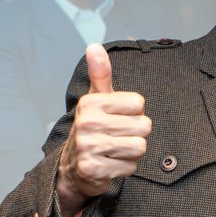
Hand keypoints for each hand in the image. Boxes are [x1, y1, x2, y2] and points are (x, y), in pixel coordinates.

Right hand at [55, 44, 152, 216]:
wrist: (72, 167)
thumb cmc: (92, 129)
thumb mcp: (96, 99)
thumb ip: (100, 74)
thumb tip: (94, 47)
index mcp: (91, 102)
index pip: (139, 104)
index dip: (134, 113)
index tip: (118, 118)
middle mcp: (87, 122)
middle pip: (143, 126)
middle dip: (136, 134)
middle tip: (118, 136)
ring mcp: (88, 147)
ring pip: (139, 147)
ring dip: (131, 152)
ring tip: (115, 150)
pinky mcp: (93, 169)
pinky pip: (131, 167)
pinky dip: (124, 167)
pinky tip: (110, 163)